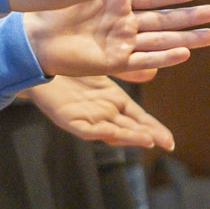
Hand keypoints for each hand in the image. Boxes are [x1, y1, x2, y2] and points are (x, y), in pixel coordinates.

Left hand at [23, 0, 209, 79]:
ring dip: (185, 38)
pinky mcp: (111, 61)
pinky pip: (140, 61)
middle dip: (189, 16)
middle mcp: (123, 22)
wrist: (29, 32)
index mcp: (117, 2)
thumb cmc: (50, 2)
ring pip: (159, 40)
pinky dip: (162, 58)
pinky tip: (182, 54)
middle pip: (163, 19)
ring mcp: (119, 42)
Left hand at [28, 75, 175, 150]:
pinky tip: (115, 136)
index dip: (155, 129)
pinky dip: (104, 134)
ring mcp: (88, 118)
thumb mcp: (104, 66)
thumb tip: (154, 67)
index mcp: (114, 101)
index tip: (171, 140)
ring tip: (149, 141)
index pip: (139, 119)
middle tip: (168, 144)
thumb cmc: (70, 64)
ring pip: (113, 132)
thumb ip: (126, 69)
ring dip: (130, 137)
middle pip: (131, 128)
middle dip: (149, 136)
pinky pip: (90, 131)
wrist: (39, 64)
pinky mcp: (71, 120)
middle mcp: (104, 113)